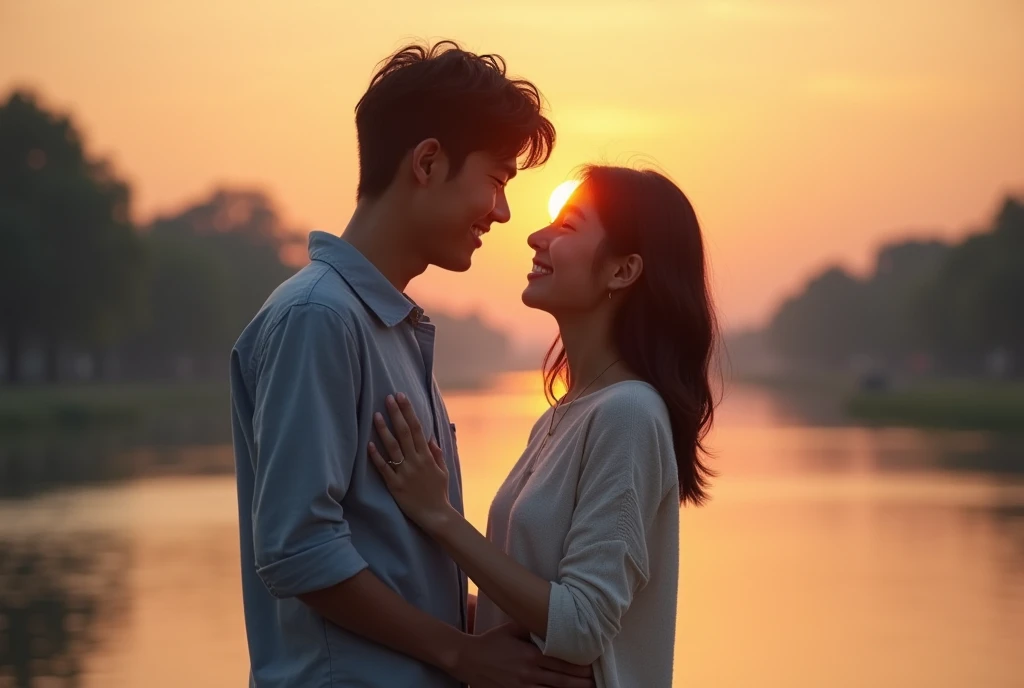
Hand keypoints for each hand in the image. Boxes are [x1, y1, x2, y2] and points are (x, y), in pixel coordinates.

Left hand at [369, 393, 454, 532]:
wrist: (436, 515)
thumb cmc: (439, 493)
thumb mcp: (443, 471)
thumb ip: (437, 454)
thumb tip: (430, 438)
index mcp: (427, 456)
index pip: (417, 428)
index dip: (408, 411)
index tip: (402, 397)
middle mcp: (416, 461)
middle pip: (404, 433)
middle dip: (396, 413)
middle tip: (388, 397)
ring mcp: (405, 472)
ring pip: (393, 447)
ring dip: (384, 430)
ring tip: (375, 415)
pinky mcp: (395, 485)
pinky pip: (384, 468)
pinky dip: (376, 456)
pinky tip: (368, 445)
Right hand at [452, 623, 593, 687]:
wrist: (468, 659)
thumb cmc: (491, 642)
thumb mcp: (512, 629)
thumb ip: (533, 627)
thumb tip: (552, 621)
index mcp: (530, 654)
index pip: (562, 662)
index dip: (580, 666)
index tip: (592, 665)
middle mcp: (529, 673)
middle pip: (562, 681)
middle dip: (581, 682)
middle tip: (596, 681)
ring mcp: (522, 687)